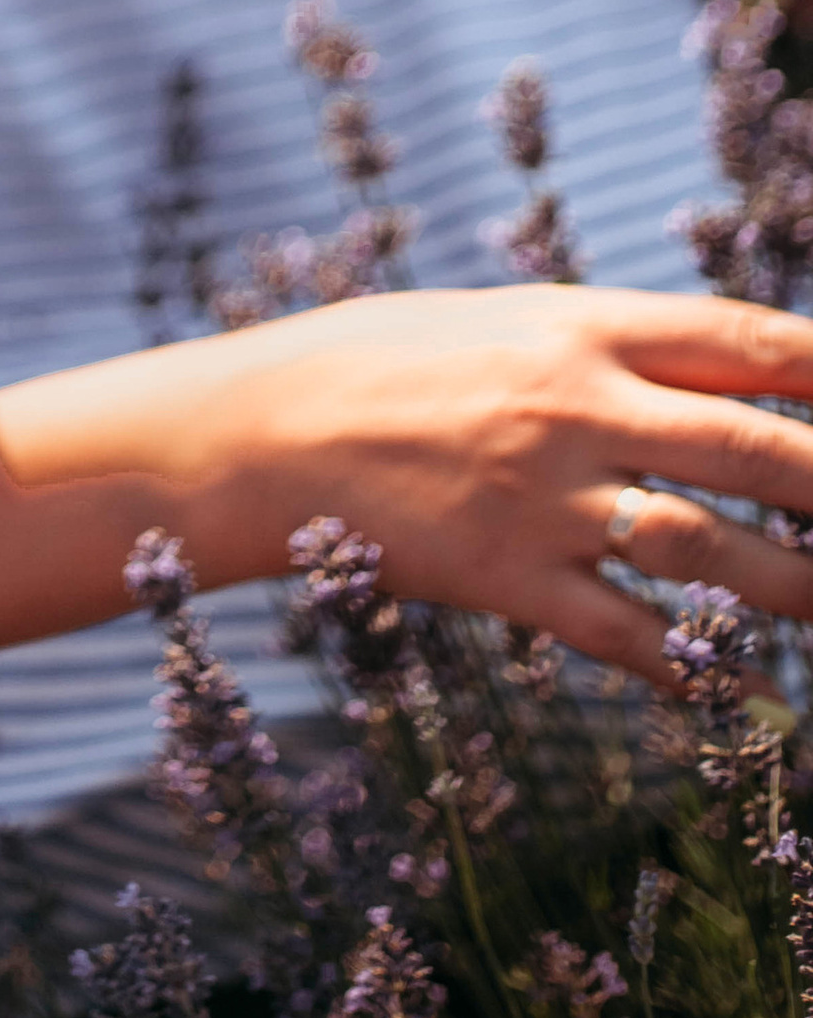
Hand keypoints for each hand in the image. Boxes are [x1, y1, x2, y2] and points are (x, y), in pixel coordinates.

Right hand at [166, 284, 812, 679]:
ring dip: (797, 589)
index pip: (739, 340)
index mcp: (575, 328)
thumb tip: (705, 370)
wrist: (259, 433)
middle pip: (751, 450)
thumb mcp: (493, 322)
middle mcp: (576, 409)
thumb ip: (598, 348)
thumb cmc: (375, 361)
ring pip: (708, 553)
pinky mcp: (512, 580)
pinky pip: (630, 636)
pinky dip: (699, 670)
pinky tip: (748, 695)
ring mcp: (546, 499)